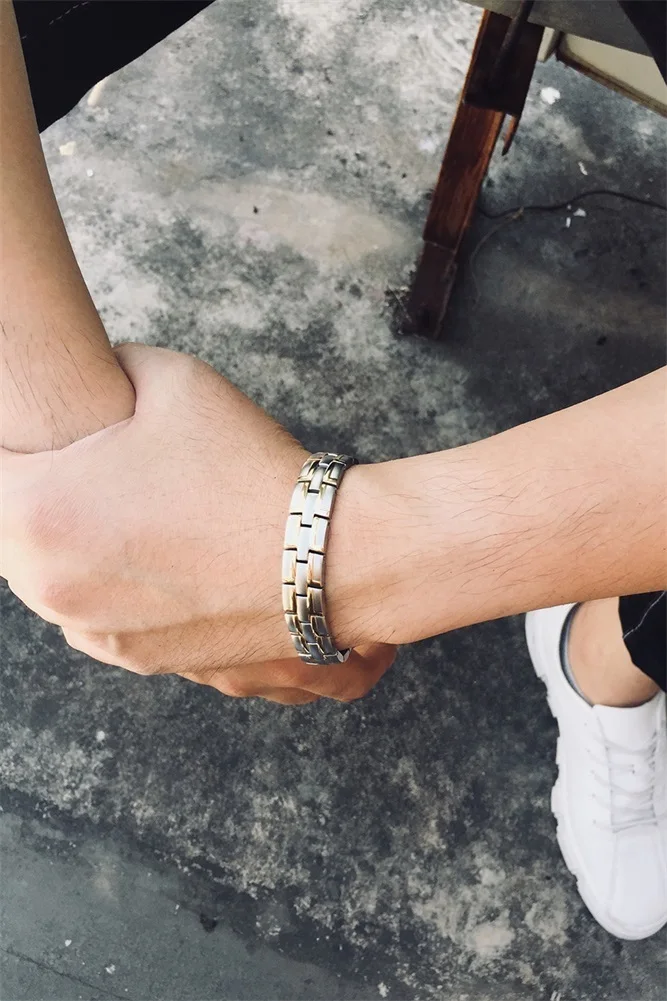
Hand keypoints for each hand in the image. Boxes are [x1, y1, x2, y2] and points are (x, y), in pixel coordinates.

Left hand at [1, 343, 394, 702]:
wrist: (329, 562)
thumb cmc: (249, 472)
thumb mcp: (171, 379)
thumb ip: (110, 370)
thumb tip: (97, 374)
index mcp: (39, 515)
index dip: (12, 444)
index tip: (34, 436)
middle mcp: (50, 588)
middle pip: (9, 530)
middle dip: (39, 493)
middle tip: (90, 466)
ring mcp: (93, 634)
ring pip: (51, 577)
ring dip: (71, 545)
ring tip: (130, 511)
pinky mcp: (137, 660)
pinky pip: (95, 615)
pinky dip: (111, 585)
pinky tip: (157, 554)